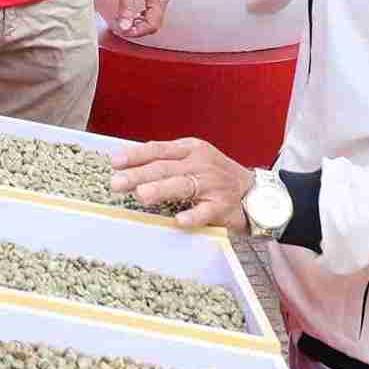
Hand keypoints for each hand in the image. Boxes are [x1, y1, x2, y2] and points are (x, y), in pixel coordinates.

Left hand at [108, 138, 253, 232]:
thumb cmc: (214, 175)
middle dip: (139, 175)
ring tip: (141, 195)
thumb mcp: (192, 159)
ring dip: (161, 189)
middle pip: (165, 168)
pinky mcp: (223, 206)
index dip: (135, 155)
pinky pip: (206, 212)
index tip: (114, 162)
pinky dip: (193, 216)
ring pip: (183, 185)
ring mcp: (212, 185)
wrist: (254, 192)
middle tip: (116, 183)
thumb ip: (165, 162)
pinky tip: (179, 220)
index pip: (158, 150)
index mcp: (190, 149)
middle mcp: (200, 163)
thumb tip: (126, 166)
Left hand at [110, 0, 167, 37]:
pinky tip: (130, 15)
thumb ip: (125, 9)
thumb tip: (124, 26)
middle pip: (154, 24)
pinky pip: (151, 11)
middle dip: (138, 29)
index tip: (123, 31)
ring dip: (139, 23)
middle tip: (121, 28)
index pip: (152, 24)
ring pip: (152, 18)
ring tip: (123, 22)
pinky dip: (141, 16)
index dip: (137, 31)